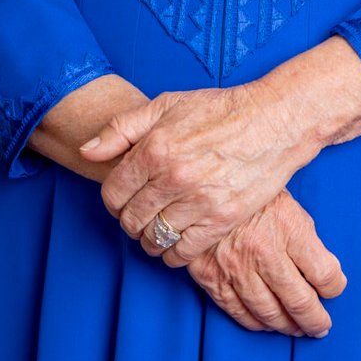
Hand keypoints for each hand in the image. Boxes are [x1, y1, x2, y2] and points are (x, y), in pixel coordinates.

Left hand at [78, 84, 313, 265]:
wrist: (274, 121)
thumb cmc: (220, 110)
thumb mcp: (166, 105)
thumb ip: (121, 128)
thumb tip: (86, 151)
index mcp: (154, 149)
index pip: (113, 193)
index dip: (113, 200)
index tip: (123, 200)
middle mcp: (173, 177)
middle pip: (130, 219)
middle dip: (129, 221)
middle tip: (140, 216)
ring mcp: (199, 201)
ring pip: (154, 239)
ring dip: (149, 240)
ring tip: (156, 231)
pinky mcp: (222, 219)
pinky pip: (184, 252)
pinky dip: (173, 255)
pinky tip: (175, 245)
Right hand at [181, 188, 345, 337]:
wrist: (198, 187)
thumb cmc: (247, 193)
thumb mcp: (285, 203)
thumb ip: (304, 238)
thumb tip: (323, 274)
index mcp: (287, 227)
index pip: (324, 273)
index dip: (334, 287)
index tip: (333, 289)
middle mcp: (262, 251)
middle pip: (299, 301)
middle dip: (315, 319)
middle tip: (321, 325)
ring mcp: (235, 268)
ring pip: (269, 313)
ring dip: (288, 326)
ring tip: (298, 328)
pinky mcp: (211, 278)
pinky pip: (238, 312)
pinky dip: (256, 323)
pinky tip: (267, 323)